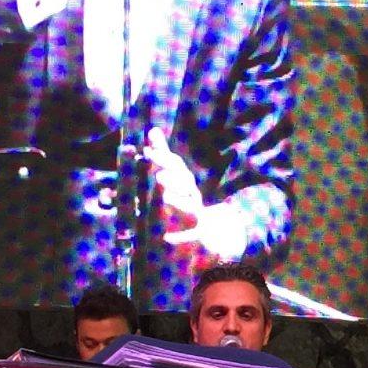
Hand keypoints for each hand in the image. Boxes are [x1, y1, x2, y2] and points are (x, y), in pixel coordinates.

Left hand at [143, 128, 247, 271]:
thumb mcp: (176, 180)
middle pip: (185, 184)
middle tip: (158, 174)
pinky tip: (168, 237)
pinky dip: (182, 237)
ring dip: (180, 202)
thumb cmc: (191, 202)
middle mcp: (194, 196)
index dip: (163, 158)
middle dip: (172, 177)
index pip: (177, 167)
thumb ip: (164, 156)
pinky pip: (193, 236)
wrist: (220, 233)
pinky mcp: (203, 235)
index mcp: (186, 183)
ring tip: (165, 197)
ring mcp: (200, 215)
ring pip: (191, 207)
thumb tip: (153, 129)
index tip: (147, 151)